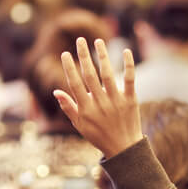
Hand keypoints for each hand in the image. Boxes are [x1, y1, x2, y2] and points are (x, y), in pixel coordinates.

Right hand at [53, 37, 140, 158]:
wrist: (123, 148)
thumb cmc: (98, 135)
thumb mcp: (80, 124)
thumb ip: (68, 107)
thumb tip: (56, 91)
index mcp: (86, 109)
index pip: (75, 84)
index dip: (69, 68)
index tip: (65, 53)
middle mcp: (100, 103)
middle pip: (90, 75)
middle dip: (84, 56)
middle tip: (80, 40)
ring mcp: (116, 101)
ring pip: (108, 74)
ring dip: (103, 56)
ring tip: (98, 41)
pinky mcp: (131, 100)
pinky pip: (130, 80)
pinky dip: (129, 65)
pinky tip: (126, 51)